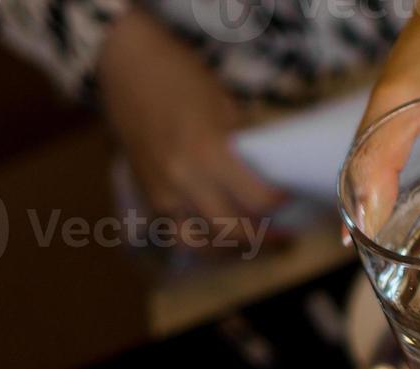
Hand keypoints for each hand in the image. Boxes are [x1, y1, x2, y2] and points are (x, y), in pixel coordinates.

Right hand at [96, 9, 283, 230]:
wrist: (127, 66)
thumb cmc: (182, 79)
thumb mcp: (226, 108)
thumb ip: (246, 149)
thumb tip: (274, 179)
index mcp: (209, 153)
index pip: (259, 200)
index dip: (282, 204)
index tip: (292, 199)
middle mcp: (184, 181)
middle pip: (234, 232)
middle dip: (265, 240)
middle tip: (285, 238)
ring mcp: (162, 194)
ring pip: (203, 245)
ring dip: (232, 250)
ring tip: (253, 244)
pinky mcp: (148, 199)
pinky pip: (178, 236)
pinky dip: (202, 243)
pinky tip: (221, 239)